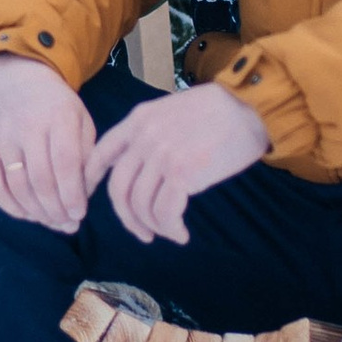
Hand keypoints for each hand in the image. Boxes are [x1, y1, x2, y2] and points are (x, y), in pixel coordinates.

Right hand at [0, 52, 94, 230]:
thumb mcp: (80, 119)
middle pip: (41, 180)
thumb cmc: (56, 105)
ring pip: (18, 187)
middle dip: (57, 210)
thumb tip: (83, 196)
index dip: (73, 195)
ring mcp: (1, 136)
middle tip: (68, 224)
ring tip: (51, 221)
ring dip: (37, 212)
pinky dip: (11, 207)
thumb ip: (87, 156)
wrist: (16, 76)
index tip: (80, 214)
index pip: (66, 164)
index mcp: (59, 116)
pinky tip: (27, 214)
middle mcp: (27, 125)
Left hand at [83, 84, 270, 246]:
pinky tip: (181, 234)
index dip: (91, 179)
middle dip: (126, 217)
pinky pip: (164, 212)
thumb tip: (142, 168)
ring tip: (170, 232)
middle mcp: (143, 136)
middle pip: (118, 188)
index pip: (102, 153)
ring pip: (140, 205)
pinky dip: (170, 229)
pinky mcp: (182, 173)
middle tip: (142, 232)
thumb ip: (151, 133)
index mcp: (138, 118)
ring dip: (153, 226)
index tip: (93, 197)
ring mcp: (161, 154)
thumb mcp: (172, 111)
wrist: (250, 107)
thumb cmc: (219, 111)